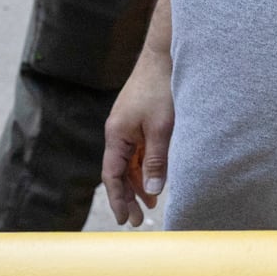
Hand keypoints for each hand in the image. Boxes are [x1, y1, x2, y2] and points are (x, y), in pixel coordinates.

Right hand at [101, 45, 172, 224]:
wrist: (165, 55)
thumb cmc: (161, 89)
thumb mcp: (161, 128)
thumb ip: (156, 160)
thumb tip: (151, 189)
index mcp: (116, 135)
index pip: (111, 175)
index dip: (117, 199)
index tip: (124, 219)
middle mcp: (118, 132)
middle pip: (119, 171)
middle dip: (127, 196)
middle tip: (138, 220)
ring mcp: (128, 126)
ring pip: (129, 162)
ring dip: (137, 183)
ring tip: (150, 204)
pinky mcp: (140, 120)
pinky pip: (138, 150)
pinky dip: (145, 166)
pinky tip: (155, 178)